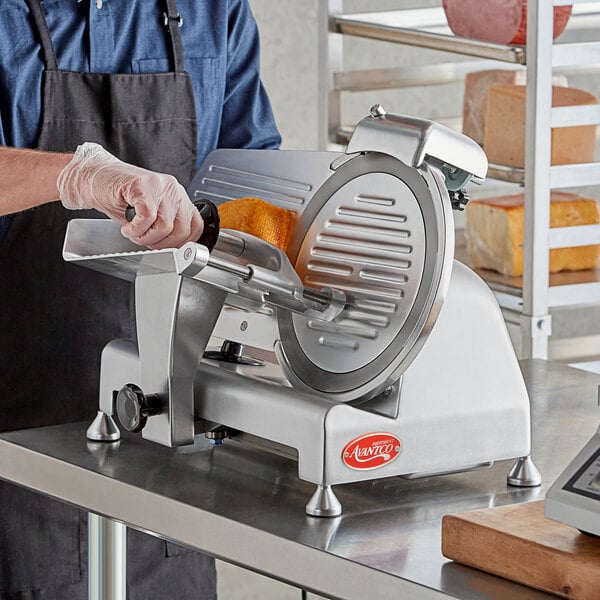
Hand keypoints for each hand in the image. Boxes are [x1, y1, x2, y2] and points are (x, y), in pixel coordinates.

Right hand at [57, 143, 202, 248]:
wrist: (92, 178)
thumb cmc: (119, 198)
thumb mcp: (149, 216)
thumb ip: (165, 227)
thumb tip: (175, 250)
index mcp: (178, 196)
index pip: (195, 226)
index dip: (182, 244)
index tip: (167, 250)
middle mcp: (173, 189)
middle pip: (182, 230)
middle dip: (161, 244)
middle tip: (144, 241)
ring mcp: (159, 185)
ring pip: (165, 226)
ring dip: (146, 237)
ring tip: (133, 233)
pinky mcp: (142, 185)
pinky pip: (147, 217)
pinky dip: (136, 229)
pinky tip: (127, 227)